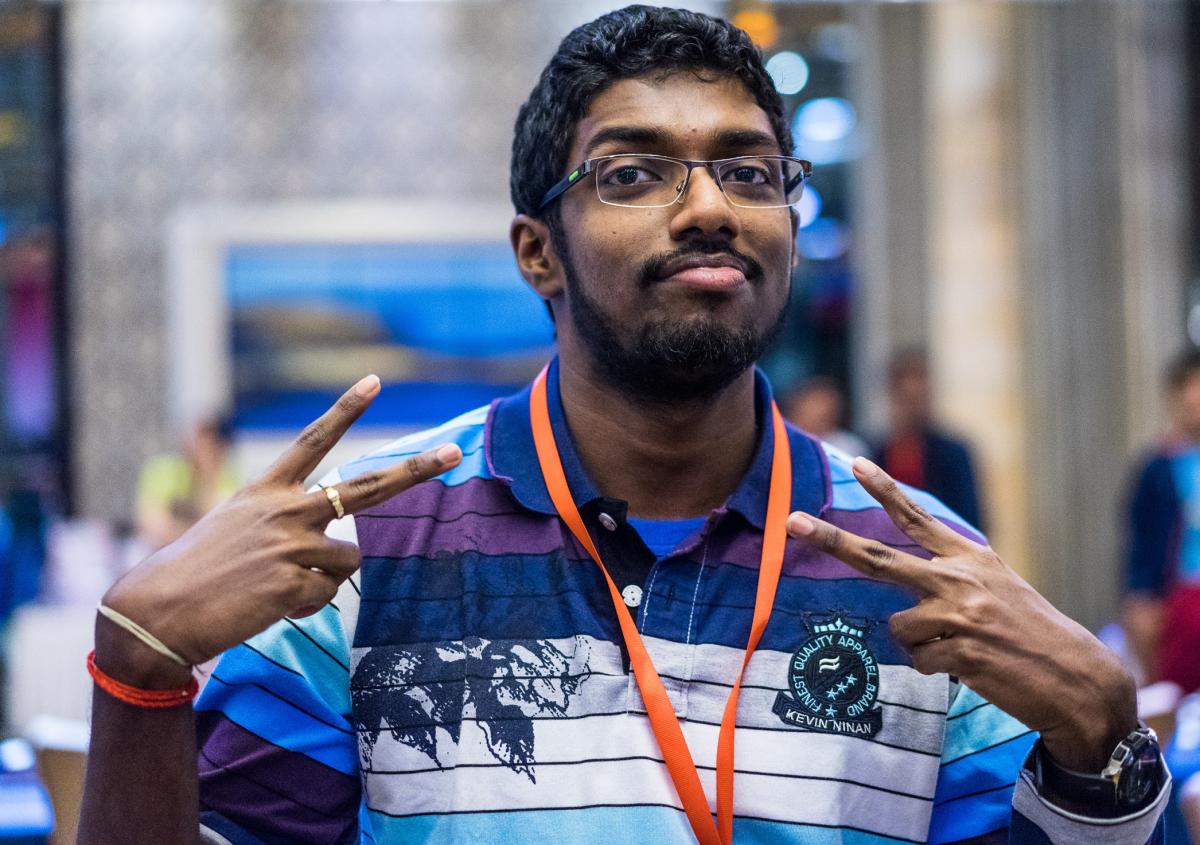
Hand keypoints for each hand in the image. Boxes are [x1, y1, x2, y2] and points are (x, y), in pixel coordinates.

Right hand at [97, 375, 461, 684]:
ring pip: (349, 560)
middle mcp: (286, 510)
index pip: (313, 440)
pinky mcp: (294, 584)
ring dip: (323, 579)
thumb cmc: (196, 572)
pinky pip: (326, 596)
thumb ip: (283, 526)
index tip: (374, 380)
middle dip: (415, 470)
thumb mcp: (236, 529)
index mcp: (267, 491)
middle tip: (454, 452)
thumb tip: (335, 551)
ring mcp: (293, 546)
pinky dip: (303, 606)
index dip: (345, 410)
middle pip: (367, 488)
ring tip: (275, 587)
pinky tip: (267, 607)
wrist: (158, 610)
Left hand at [786, 457, 1135, 771]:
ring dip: (921, 644)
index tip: (855, 465)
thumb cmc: (1034, 634)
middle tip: (792, 523)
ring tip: (963, 649)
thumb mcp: (1000, 588)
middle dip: (831, 541)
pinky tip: (972, 670)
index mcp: (971, 558)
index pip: (918, 519)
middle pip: (878, 559)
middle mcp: (959, 580)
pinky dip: (937, 670)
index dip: (886, 491)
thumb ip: (955, 578)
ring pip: (898, 628)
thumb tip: (909, 586)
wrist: (1079, 678)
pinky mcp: (959, 654)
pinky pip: (919, 661)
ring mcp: (958, 616)